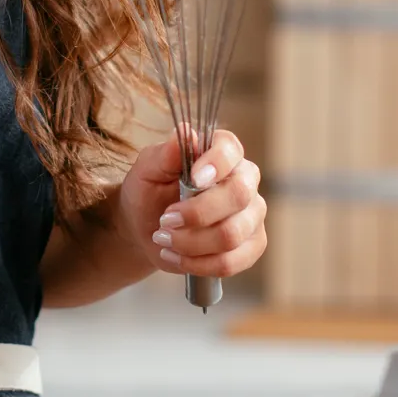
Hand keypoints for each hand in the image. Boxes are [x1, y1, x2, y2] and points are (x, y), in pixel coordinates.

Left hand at [114, 129, 265, 281]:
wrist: (145, 229)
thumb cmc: (148, 193)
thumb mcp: (146, 171)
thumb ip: (165, 153)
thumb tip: (185, 132)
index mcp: (222, 153)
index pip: (231, 149)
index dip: (217, 162)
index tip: (194, 177)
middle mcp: (245, 181)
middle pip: (239, 195)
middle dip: (197, 213)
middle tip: (164, 219)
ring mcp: (252, 215)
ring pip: (232, 234)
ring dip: (191, 242)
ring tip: (164, 238)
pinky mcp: (251, 246)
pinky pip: (233, 261)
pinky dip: (198, 264)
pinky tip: (177, 257)